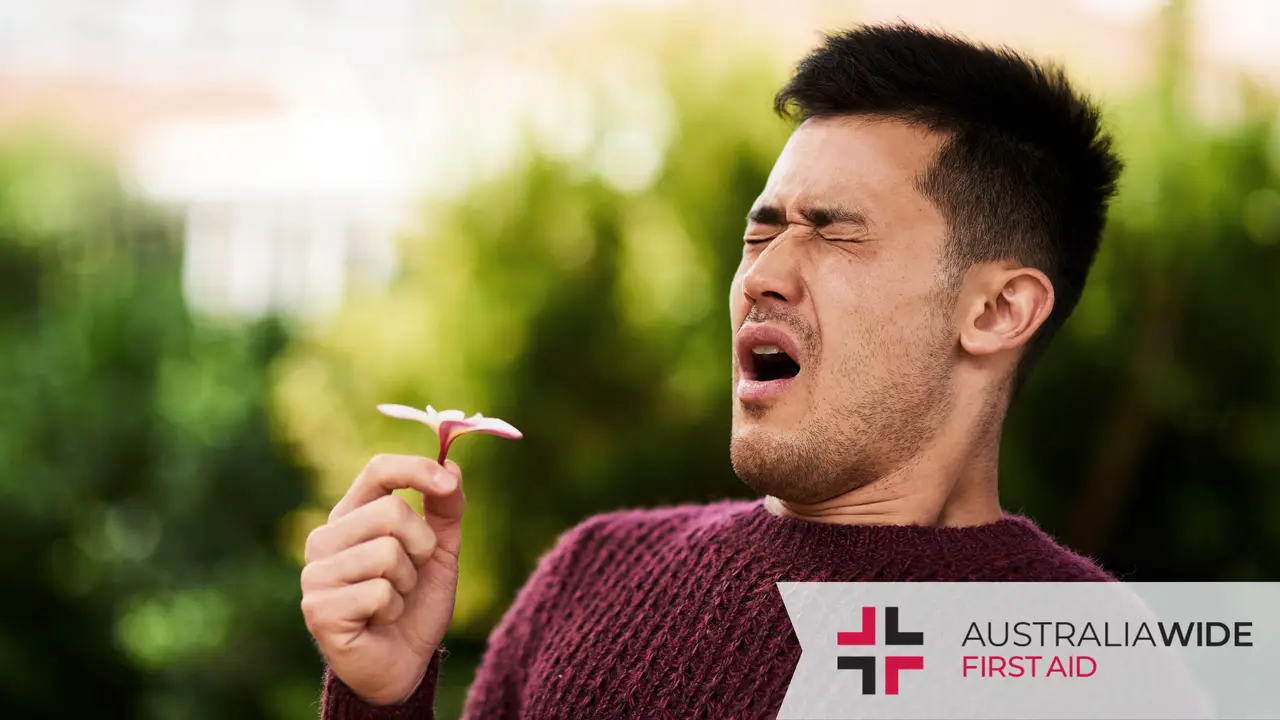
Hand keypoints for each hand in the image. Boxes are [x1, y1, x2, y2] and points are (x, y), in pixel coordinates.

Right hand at [301, 454, 465, 705]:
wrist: (403, 664)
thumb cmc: (416, 603)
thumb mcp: (439, 550)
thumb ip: (445, 508)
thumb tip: (451, 466)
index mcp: (351, 516)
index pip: (378, 470)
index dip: (415, 470)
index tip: (447, 481)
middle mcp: (325, 538)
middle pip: (391, 510)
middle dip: (421, 545)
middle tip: (411, 574)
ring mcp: (316, 573)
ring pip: (387, 552)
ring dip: (407, 582)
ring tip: (393, 600)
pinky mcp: (319, 608)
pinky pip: (380, 592)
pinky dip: (394, 609)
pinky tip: (380, 620)